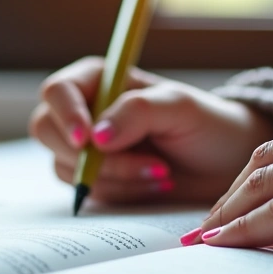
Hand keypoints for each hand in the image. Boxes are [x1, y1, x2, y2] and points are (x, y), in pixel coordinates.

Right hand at [29, 56, 272, 204]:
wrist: (225, 164)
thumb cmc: (207, 124)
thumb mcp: (180, 107)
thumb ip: (138, 111)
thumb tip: (96, 137)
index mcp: (99, 81)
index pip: (57, 91)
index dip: (66, 115)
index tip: (89, 141)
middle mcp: (85, 112)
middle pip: (47, 130)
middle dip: (92, 156)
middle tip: (146, 164)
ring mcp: (86, 149)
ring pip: (67, 167)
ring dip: (116, 177)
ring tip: (162, 173)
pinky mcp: (95, 180)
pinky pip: (86, 192)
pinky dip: (120, 192)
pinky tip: (153, 185)